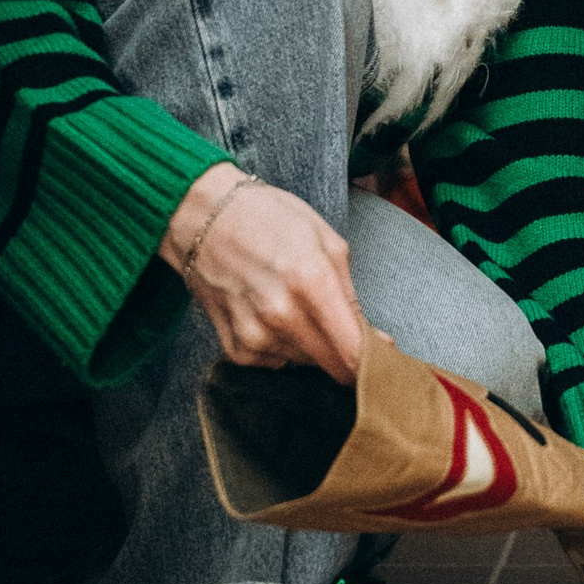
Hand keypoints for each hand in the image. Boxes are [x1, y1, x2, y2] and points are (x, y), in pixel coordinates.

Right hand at [162, 167, 363, 377]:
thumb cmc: (269, 219)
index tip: (380, 355)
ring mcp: (255, 336)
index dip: (373, 360)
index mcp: (311, 282)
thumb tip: (375, 340)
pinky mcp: (236, 348)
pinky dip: (281, 345)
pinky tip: (271, 313)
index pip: (353, 353)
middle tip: (337, 321)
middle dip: (344, 350)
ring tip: (294, 303)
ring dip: (311, 343)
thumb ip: (352, 295)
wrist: (204, 217)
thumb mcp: (326, 241)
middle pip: (333, 365)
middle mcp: (282, 316)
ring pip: (305, 362)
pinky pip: (275, 362)